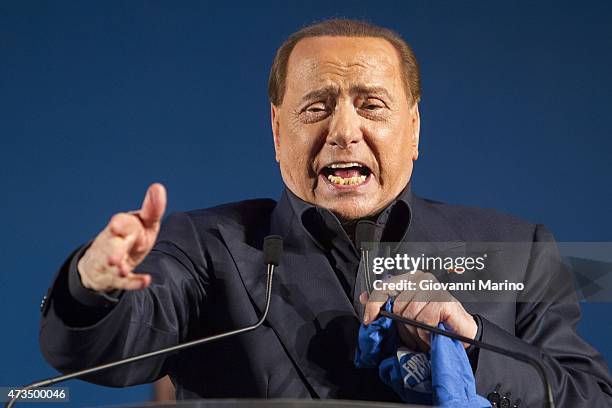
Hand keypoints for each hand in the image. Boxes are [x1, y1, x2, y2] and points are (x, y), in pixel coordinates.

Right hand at [77, 183, 166, 291]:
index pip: (122, 224)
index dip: (120, 224)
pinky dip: (134, 282)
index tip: (115, 223)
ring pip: (114, 264)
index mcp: (123, 226)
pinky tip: (146, 281)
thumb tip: (158, 186)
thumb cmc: (131, 236)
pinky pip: (124, 282)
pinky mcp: (115, 278)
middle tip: (114, 253)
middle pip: (113, 245)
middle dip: (114, 248)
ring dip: (118, 266)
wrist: (102, 263)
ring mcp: (113, 261)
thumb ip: (152, 208)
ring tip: (120, 268)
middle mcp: (115, 242)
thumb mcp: (143, 222)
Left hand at [361, 271, 476, 349]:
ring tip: (424, 334)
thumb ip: (385, 305)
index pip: (383, 287)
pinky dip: (426, 333)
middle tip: (413, 333)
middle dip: (402, 326)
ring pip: (409, 314)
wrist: (460, 335)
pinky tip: (432, 334)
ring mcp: (433, 287)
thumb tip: (362, 296)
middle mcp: (421, 279)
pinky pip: (424, 320)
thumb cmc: (431, 324)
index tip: (369, 321)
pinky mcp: (444, 300)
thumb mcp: (404, 315)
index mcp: (408, 279)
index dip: (373, 305)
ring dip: (415, 332)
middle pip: (396, 306)